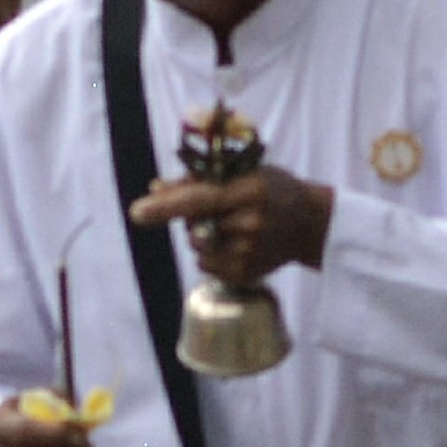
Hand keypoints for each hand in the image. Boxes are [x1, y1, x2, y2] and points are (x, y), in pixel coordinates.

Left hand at [132, 164, 331, 284]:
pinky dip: (209, 254)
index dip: (166, 206)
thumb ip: (196, 180)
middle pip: (193, 225)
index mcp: (248, 191)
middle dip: (190, 216)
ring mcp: (252, 253)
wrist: (310, 223)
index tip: (136, 213)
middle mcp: (251, 224)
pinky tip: (233, 243)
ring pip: (196, 247)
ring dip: (199, 236)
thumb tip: (154, 189)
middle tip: (217, 208)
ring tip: (228, 226)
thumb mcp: (241, 172)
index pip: (200, 199)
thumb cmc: (269, 188)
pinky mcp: (249, 274)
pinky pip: (207, 266)